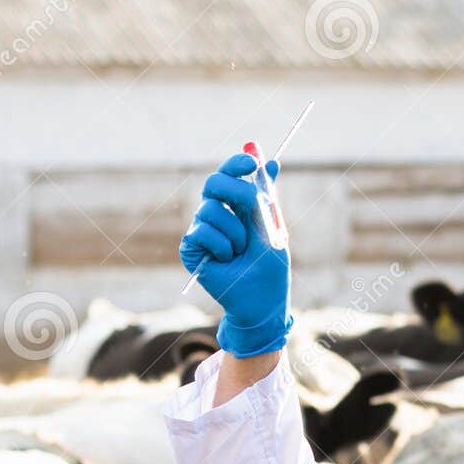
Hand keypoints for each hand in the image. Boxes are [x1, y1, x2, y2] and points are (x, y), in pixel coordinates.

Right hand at [179, 154, 290, 356]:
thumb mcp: (270, 227)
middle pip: (214, 183)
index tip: (251, 161)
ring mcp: (203, 231)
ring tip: (241, 251)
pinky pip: (201, 232)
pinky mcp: (191, 248)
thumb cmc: (269, 268)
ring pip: (210, 209)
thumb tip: (271, 161)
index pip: (230, 175)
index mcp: (237, 207)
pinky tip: (226, 260)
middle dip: (234, 188)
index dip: (238, 164)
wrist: (261, 301)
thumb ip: (266, 196)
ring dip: (235, 231)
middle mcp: (217, 215)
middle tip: (250, 202)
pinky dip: (221, 245)